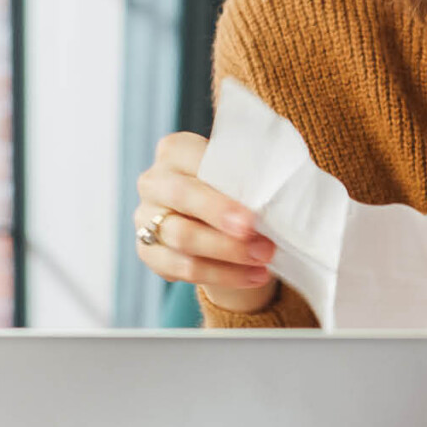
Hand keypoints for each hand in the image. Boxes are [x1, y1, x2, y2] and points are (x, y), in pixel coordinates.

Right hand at [133, 132, 277, 313]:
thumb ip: (251, 176)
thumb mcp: (243, 174)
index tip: (252, 213)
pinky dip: (222, 275)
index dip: (223, 186)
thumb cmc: (234, 189)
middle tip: (257, 236)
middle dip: (221, 216)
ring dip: (228, 252)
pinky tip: (253, 275)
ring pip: (183, 237)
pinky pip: (183, 268)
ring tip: (264, 258)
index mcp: (175, 150)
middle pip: (182, 196)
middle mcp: (154, 181)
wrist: (217, 222)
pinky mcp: (149, 252)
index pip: (195, 161)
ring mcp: (145, 218)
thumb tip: (281, 193)